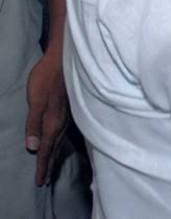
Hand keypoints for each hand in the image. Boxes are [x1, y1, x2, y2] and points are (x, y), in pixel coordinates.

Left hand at [25, 49, 68, 185]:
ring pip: (61, 140)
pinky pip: (65, 131)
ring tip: (52, 165)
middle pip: (55, 148)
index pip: (46, 149)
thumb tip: (32, 147)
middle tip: (46, 180)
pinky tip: (61, 141)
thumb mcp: (35, 100)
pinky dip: (61, 142)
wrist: (65, 57)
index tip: (40, 182)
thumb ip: (33, 123)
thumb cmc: (47, 77)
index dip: (43, 165)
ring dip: (56, 154)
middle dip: (50, 164)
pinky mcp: (70, 108)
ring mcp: (68, 114)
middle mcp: (63, 121)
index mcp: (53, 121)